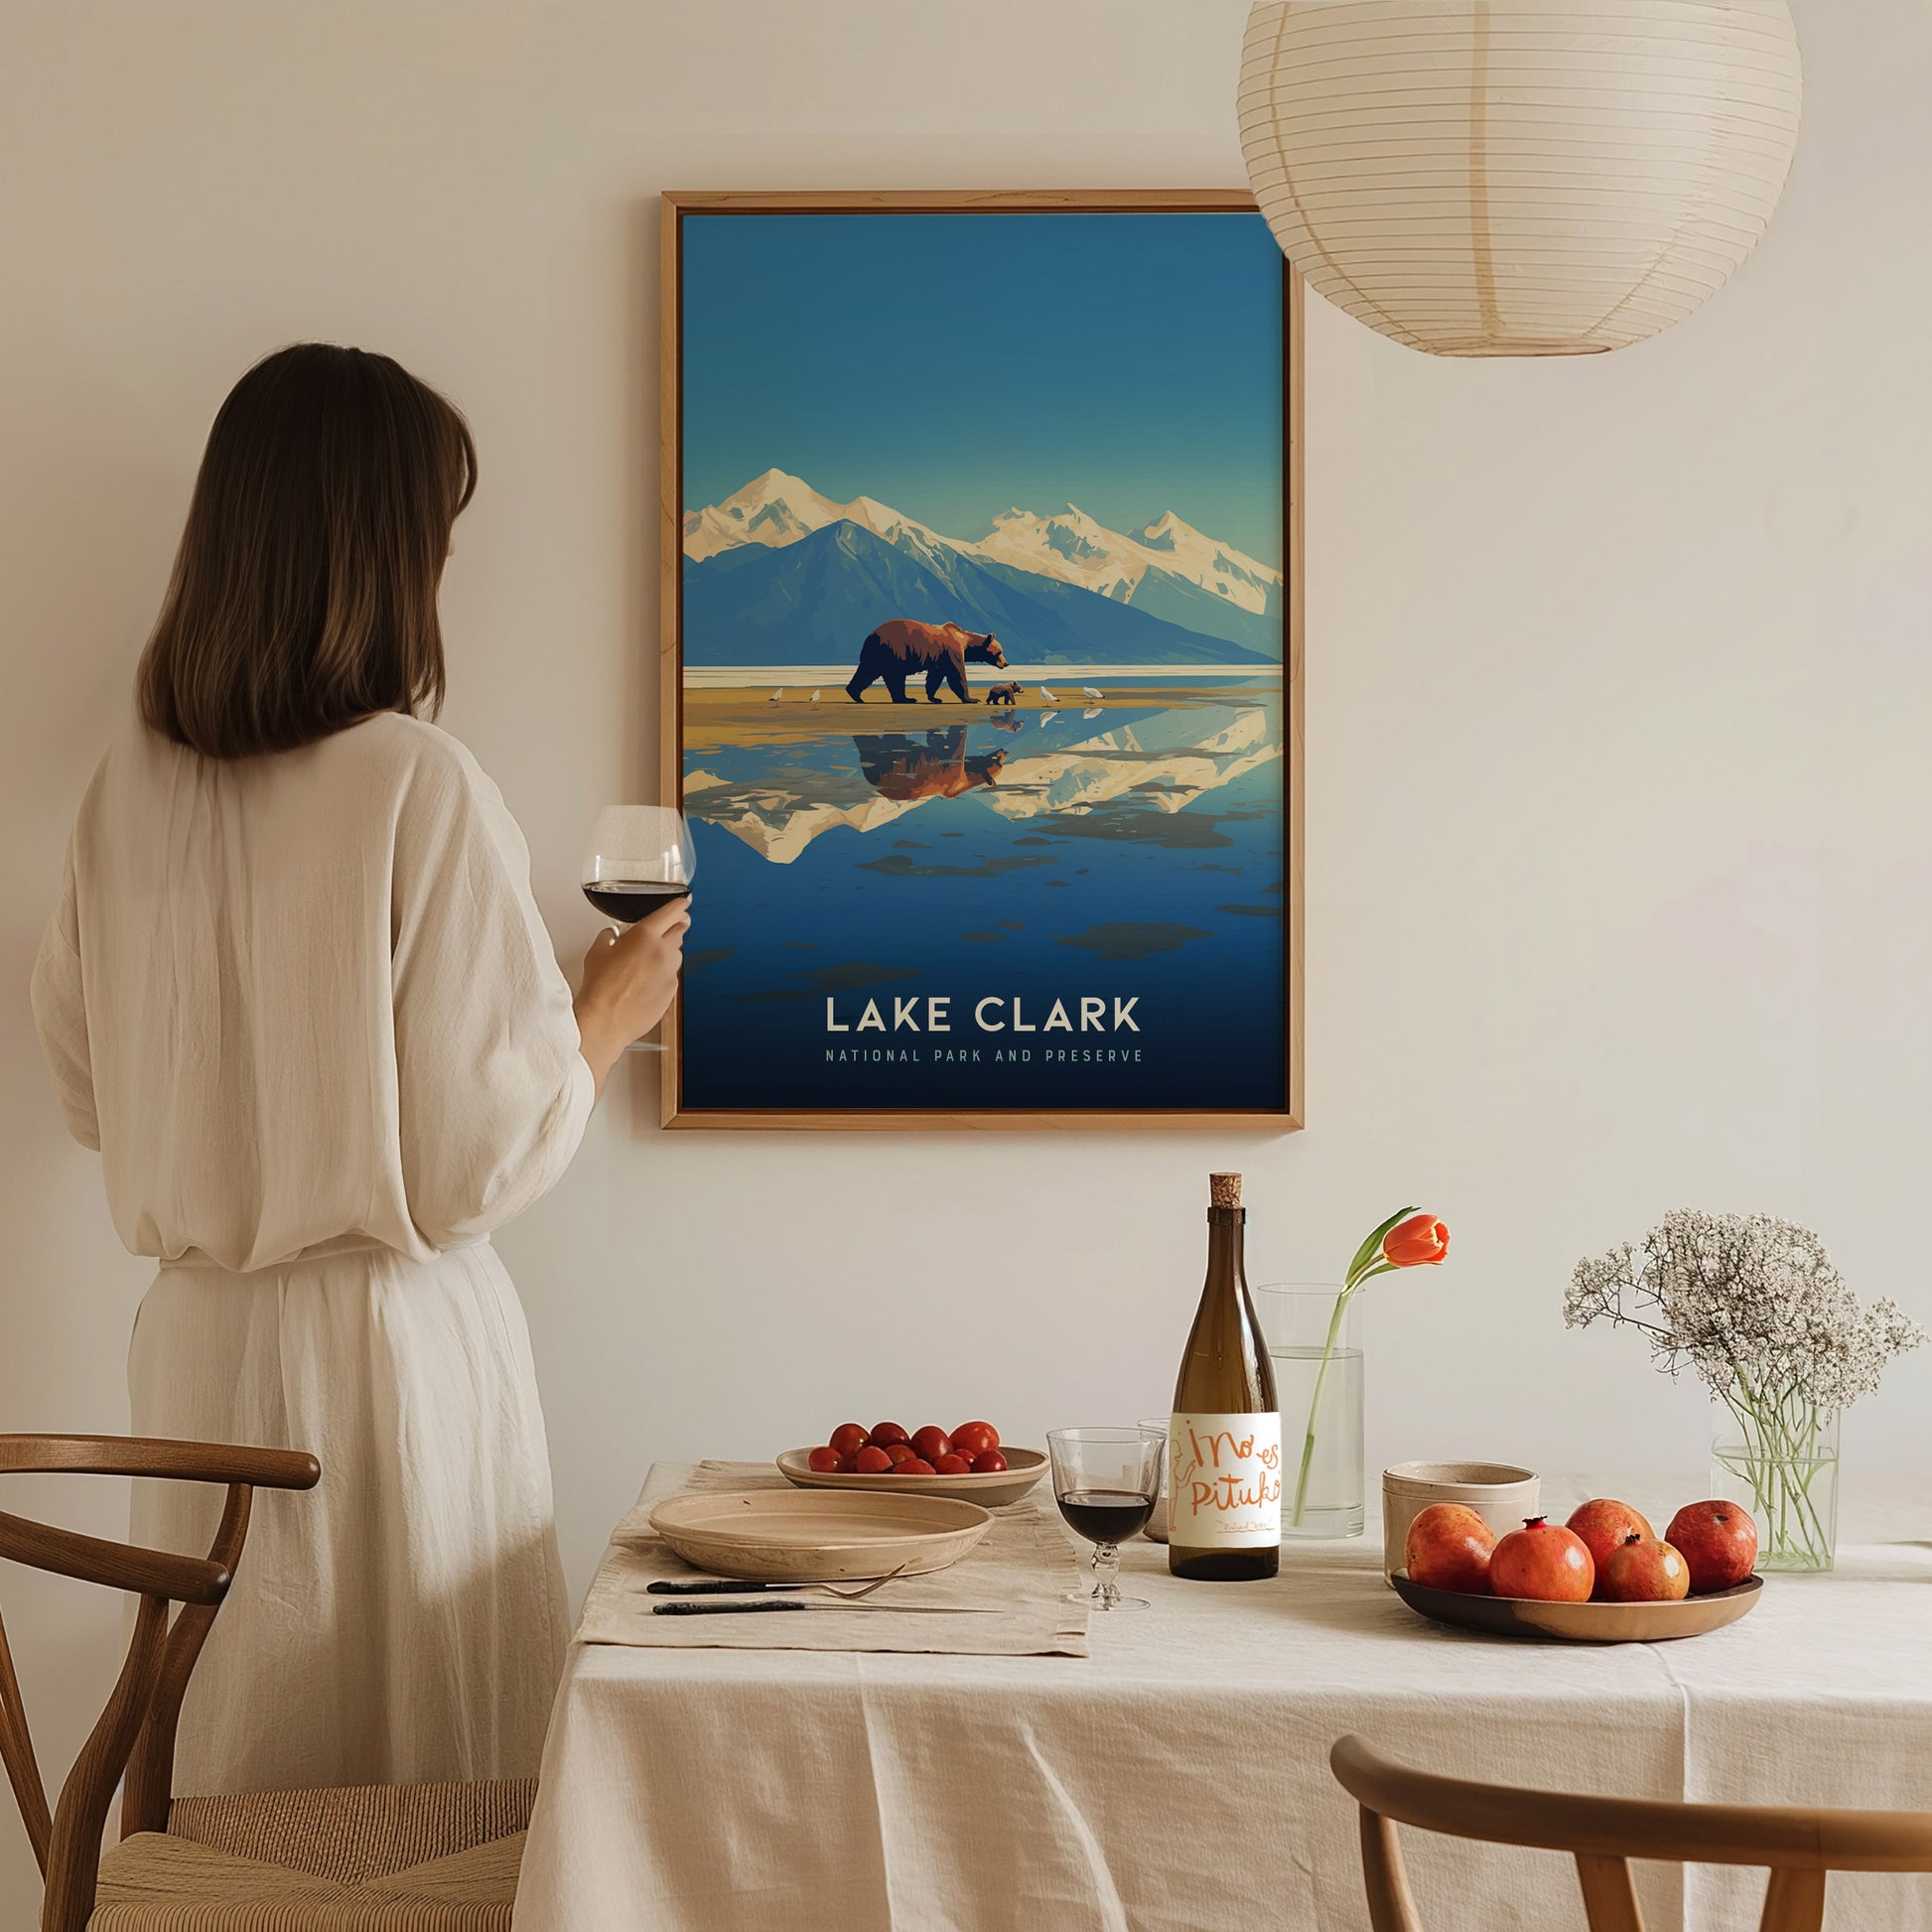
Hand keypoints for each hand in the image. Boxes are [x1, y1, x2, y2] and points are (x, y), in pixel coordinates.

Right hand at [574, 895, 690, 1094]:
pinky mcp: (672, 992)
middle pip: (679, 931)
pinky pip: (672, 976)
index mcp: (645, 935)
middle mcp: (662, 952)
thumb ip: (609, 937)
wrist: (605, 1019)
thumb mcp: (597, 952)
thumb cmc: (600, 987)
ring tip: (648, 962)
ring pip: (676, 955)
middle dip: (674, 928)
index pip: (671, 912)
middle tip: (667, 929)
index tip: (683, 903)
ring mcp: (670, 973)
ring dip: (667, 953)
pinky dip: (663, 975)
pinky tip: (646, 982)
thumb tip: (612, 935)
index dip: (679, 906)